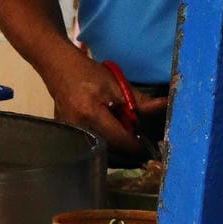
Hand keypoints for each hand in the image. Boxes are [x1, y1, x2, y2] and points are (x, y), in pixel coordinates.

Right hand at [42, 45, 161, 156]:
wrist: (59, 69)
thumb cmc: (88, 73)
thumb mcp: (116, 83)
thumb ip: (140, 100)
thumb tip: (163, 106)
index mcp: (91, 113)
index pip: (119, 139)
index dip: (136, 147)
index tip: (149, 149)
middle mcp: (79, 127)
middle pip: (110, 151)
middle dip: (129, 154)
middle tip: (144, 152)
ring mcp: (71, 134)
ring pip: (100, 153)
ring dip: (118, 154)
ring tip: (131, 148)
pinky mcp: (68, 135)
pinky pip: (91, 147)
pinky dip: (106, 148)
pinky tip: (115, 142)